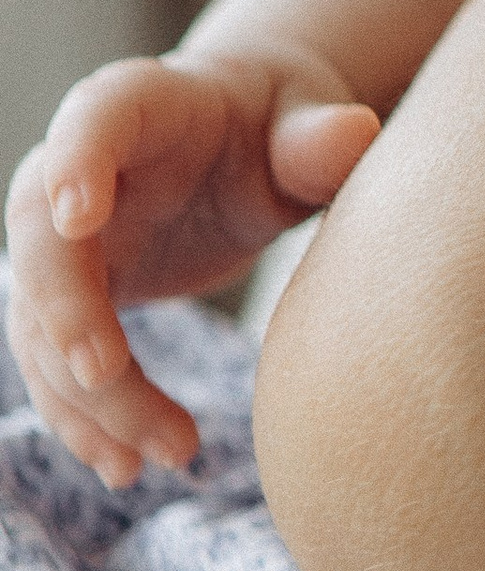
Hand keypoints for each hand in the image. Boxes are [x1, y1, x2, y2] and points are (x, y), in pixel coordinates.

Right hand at [5, 52, 376, 481]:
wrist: (253, 142)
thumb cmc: (281, 120)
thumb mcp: (308, 119)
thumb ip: (318, 138)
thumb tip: (354, 132)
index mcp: (138, 105)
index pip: (93, 119)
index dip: (76, 162)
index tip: (77, 215)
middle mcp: (77, 169)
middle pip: (46, 243)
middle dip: (68, 313)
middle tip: (107, 376)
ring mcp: (65, 240)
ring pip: (43, 323)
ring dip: (89, 396)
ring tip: (168, 452)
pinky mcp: (76, 297)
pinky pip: (59, 364)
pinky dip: (88, 418)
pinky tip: (128, 465)